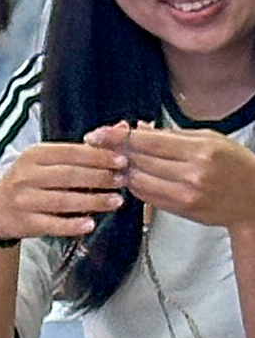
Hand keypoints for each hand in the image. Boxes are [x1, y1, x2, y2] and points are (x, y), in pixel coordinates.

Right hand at [0, 139, 128, 240]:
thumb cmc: (29, 181)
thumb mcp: (49, 160)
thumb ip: (83, 149)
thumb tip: (121, 129)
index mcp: (34, 155)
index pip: (70, 153)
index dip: (98, 157)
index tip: (122, 160)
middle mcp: (25, 176)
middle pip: (68, 176)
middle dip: (99, 178)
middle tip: (122, 181)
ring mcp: (23, 200)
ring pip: (63, 200)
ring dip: (92, 201)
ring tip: (116, 201)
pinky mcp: (23, 222)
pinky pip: (51, 224)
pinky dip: (71, 225)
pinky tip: (89, 224)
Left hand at [110, 121, 254, 230]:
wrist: (251, 198)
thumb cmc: (234, 164)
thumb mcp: (210, 139)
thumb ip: (173, 135)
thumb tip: (139, 127)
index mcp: (200, 151)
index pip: (150, 143)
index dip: (120, 137)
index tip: (98, 134)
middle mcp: (191, 174)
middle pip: (140, 161)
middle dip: (116, 152)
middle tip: (98, 145)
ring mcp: (183, 195)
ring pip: (138, 180)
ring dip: (122, 170)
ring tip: (114, 160)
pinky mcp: (177, 210)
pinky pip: (145, 195)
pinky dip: (134, 184)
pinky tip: (130, 176)